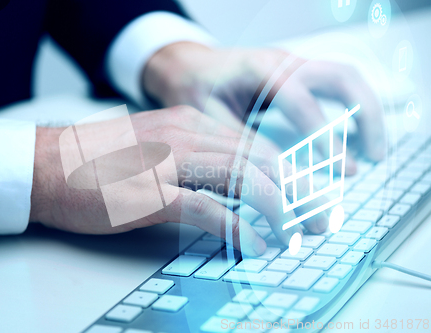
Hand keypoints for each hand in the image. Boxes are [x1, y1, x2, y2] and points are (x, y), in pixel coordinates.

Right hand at [29, 106, 328, 255]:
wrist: (46, 165)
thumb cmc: (98, 162)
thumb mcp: (154, 150)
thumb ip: (193, 164)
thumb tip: (229, 191)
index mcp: (189, 124)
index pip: (255, 144)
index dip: (290, 171)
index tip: (309, 196)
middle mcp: (186, 134)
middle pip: (260, 159)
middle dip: (298, 191)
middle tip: (320, 219)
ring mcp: (170, 162)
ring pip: (243, 178)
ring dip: (278, 209)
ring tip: (297, 234)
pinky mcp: (151, 193)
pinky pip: (208, 208)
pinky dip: (238, 228)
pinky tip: (255, 243)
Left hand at [143, 42, 385, 174]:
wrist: (188, 66)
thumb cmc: (195, 90)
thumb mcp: (210, 120)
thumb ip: (243, 144)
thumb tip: (278, 177)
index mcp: (259, 69)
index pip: (302, 100)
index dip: (323, 135)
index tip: (342, 168)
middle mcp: (283, 60)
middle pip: (341, 77)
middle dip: (365, 116)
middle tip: (374, 156)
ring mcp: (293, 62)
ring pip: (346, 77)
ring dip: (367, 110)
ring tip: (376, 149)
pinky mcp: (297, 72)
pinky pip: (336, 83)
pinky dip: (354, 106)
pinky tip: (357, 133)